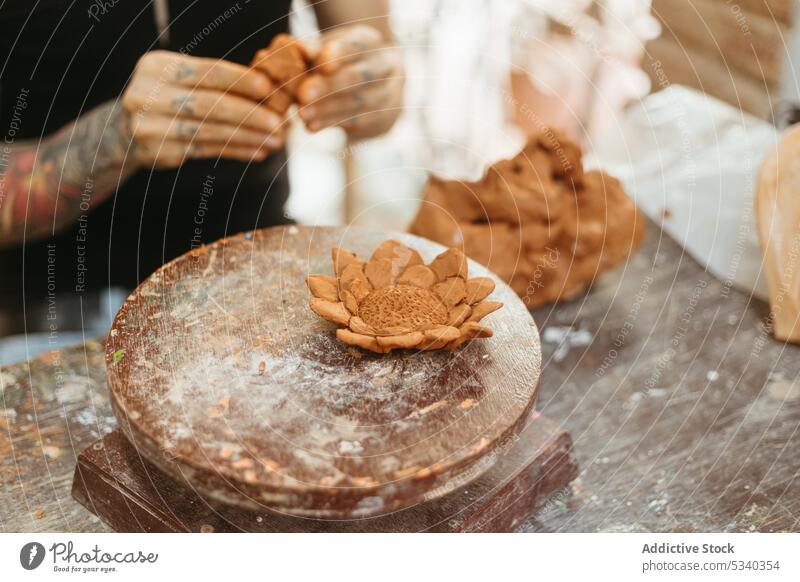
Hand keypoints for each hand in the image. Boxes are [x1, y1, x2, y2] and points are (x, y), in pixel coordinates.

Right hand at [121, 51, 286, 168]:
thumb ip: (216, 82)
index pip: (205, 71)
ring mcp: (150, 126)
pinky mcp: (159, 151)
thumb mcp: (184, 80)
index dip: (238, 79)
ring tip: (275, 140)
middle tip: (278, 122)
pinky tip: (258, 151)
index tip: (268, 87)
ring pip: (210, 131)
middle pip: (209, 104)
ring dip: (248, 136)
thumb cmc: (171, 98)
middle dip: (249, 114)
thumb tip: (269, 89)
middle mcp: (147, 94)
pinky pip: (206, 150)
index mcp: (156, 66)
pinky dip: (236, 151)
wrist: (129, 129)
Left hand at [296, 25, 403, 138]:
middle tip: (303, 94)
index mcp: (370, 42)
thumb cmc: (342, 64)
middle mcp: (386, 64)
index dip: (340, 53)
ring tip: (303, 113)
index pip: (357, 45)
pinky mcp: (384, 117)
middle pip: (359, 76)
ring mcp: (388, 93)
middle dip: (329, 86)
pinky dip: (331, 123)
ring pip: (359, 102)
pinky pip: (357, 121)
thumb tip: (297, 49)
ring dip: (327, 109)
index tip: (321, 64)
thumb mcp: (328, 52)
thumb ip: (314, 52)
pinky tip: (312, 126)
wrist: (374, 88)